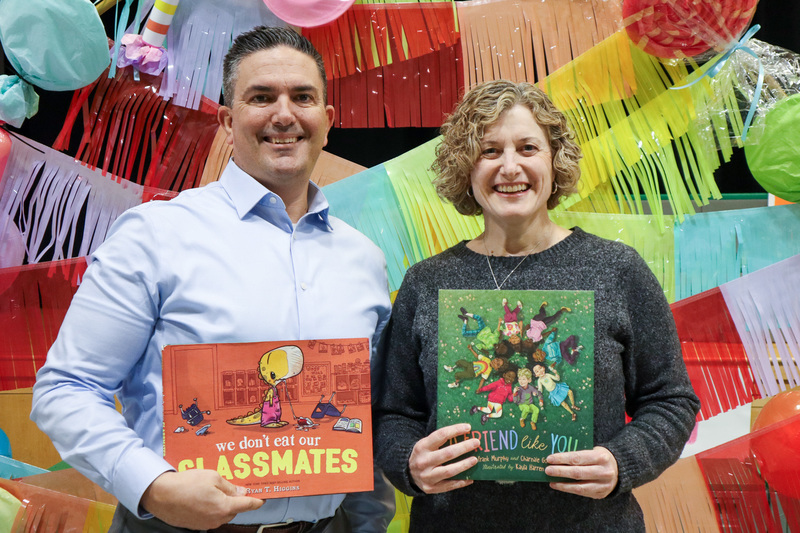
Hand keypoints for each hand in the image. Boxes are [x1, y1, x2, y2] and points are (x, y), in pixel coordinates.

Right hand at [141, 470, 262, 528]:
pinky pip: (211, 516)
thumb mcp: (213, 477)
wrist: (162, 495)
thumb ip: (229, 486)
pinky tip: (203, 497)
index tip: (262, 499)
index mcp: (224, 507)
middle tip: (230, 487)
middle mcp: (217, 519)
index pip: (246, 505)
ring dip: (222, 503)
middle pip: (234, 509)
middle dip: (235, 499)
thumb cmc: (187, 483)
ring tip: (212, 490)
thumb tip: (240, 493)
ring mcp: (206, 524)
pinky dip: (211, 508)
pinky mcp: (196, 525)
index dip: (256, 501)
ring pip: (222, 513)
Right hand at [408, 423, 479, 493]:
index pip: (440, 435)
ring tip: (475, 460)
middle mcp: (423, 462)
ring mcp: (427, 476)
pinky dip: (462, 482)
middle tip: (476, 443)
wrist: (407, 473)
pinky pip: (449, 485)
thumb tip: (464, 433)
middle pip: (447, 454)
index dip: (455, 430)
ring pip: (449, 471)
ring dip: (464, 465)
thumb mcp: (426, 444)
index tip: (468, 427)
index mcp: (422, 447)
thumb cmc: (423, 455)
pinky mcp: (431, 488)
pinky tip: (471, 478)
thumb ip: (441, 440)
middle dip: (464, 447)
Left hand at [544, 446, 617, 498]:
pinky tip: (559, 485)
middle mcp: (604, 471)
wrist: (619, 470)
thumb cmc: (600, 457)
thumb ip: (578, 453)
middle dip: (560, 471)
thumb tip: (556, 457)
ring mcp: (603, 485)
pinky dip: (569, 489)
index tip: (549, 459)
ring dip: (563, 484)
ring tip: (551, 481)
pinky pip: (582, 493)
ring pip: (579, 486)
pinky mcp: (600, 494)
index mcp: (601, 457)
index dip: (562, 459)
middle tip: (547, 470)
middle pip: (578, 473)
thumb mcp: (593, 450)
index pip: (578, 458)